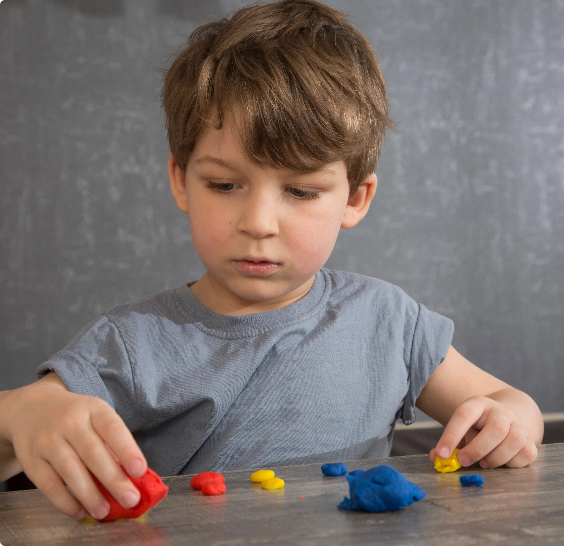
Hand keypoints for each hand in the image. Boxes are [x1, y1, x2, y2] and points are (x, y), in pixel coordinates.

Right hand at [1, 373, 146, 518]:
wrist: (30, 408)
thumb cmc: (75, 416)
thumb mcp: (95, 416)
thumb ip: (112, 441)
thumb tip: (132, 476)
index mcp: (93, 409)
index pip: (113, 429)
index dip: (127, 450)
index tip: (140, 471)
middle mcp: (70, 422)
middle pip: (93, 453)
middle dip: (114, 480)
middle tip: (130, 500)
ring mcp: (48, 441)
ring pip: (71, 470)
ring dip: (90, 495)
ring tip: (105, 512)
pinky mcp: (31, 460)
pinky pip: (48, 485)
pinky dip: (65, 501)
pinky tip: (79, 511)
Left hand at [429, 395, 537, 468]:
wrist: (507, 417)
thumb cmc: (478, 427)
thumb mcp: (462, 428)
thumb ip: (449, 443)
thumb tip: (436, 458)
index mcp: (478, 404)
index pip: (464, 415)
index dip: (452, 435)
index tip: (441, 453)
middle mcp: (501, 412)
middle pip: (496, 428)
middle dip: (478, 449)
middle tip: (464, 461)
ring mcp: (518, 425)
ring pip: (514, 440)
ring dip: (496, 457)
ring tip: (484, 463)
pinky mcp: (531, 440)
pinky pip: (527, 454)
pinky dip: (513, 463)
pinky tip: (502, 463)